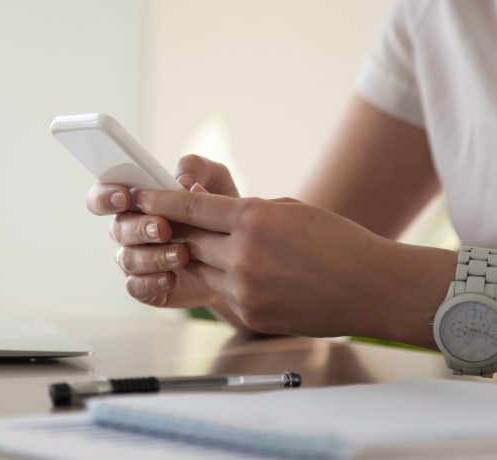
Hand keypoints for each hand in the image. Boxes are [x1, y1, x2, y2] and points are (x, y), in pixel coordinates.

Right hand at [86, 155, 243, 317]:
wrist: (237, 254)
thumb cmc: (218, 211)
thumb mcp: (216, 181)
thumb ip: (197, 168)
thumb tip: (182, 181)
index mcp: (135, 201)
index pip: (102, 196)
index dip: (106, 196)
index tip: (125, 197)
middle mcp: (128, 229)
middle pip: (118, 228)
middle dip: (140, 228)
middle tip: (165, 228)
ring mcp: (134, 259)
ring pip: (128, 258)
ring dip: (153, 256)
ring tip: (182, 254)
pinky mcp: (145, 286)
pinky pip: (136, 286)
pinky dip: (152, 282)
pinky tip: (172, 278)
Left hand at [133, 188, 456, 342]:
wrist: (372, 287)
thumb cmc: (337, 241)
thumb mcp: (290, 210)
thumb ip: (248, 213)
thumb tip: (215, 214)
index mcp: (253, 219)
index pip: (190, 208)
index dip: (159, 201)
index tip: (139, 197)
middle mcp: (242, 255)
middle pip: (187, 241)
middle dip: (176, 232)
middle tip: (168, 224)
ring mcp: (244, 288)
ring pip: (201, 269)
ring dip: (202, 258)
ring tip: (220, 250)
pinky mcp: (249, 314)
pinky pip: (222, 293)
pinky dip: (225, 281)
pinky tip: (250, 275)